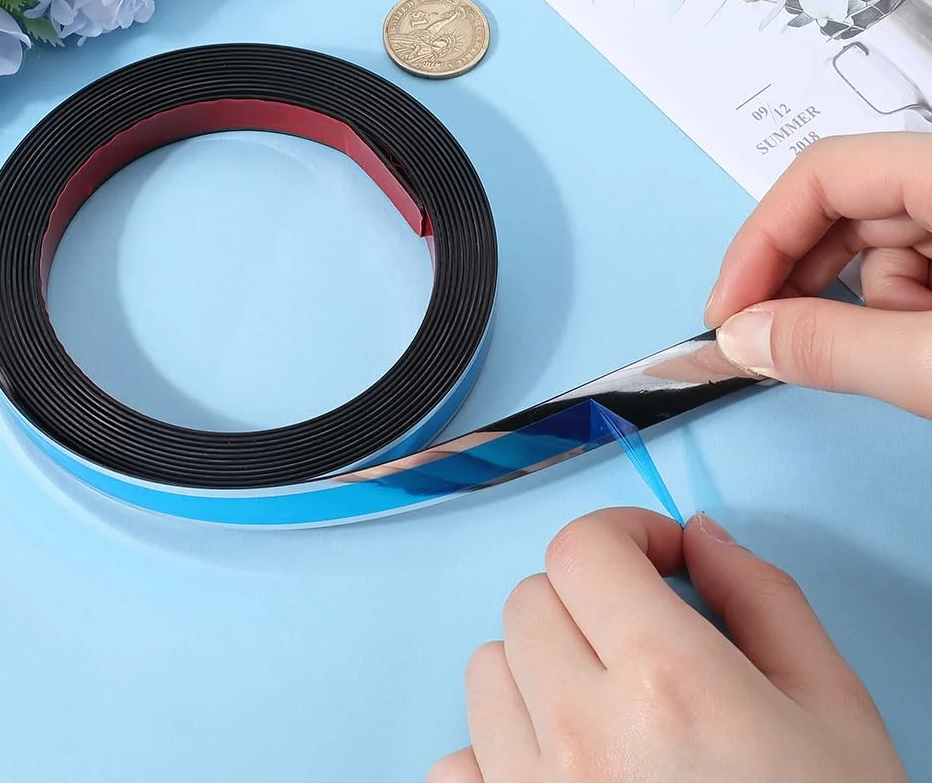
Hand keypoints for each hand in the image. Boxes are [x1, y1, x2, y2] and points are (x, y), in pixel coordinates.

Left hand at [428, 508, 907, 782]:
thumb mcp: (833, 713)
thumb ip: (763, 600)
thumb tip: (702, 539)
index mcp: (670, 683)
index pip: (583, 548)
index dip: (623, 533)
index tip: (654, 557)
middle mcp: (584, 733)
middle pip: (530, 598)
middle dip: (589, 597)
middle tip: (641, 634)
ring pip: (488, 666)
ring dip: (541, 666)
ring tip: (606, 706)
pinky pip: (460, 759)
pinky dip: (501, 751)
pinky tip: (563, 769)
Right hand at [704, 132, 931, 415]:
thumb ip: (838, 346)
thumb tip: (744, 339)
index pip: (825, 172)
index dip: (762, 240)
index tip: (730, 309)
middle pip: (847, 209)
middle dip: (806, 282)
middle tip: (768, 340)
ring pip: (885, 246)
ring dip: (872, 306)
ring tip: (903, 359)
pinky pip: (922, 269)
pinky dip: (908, 313)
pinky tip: (927, 351)